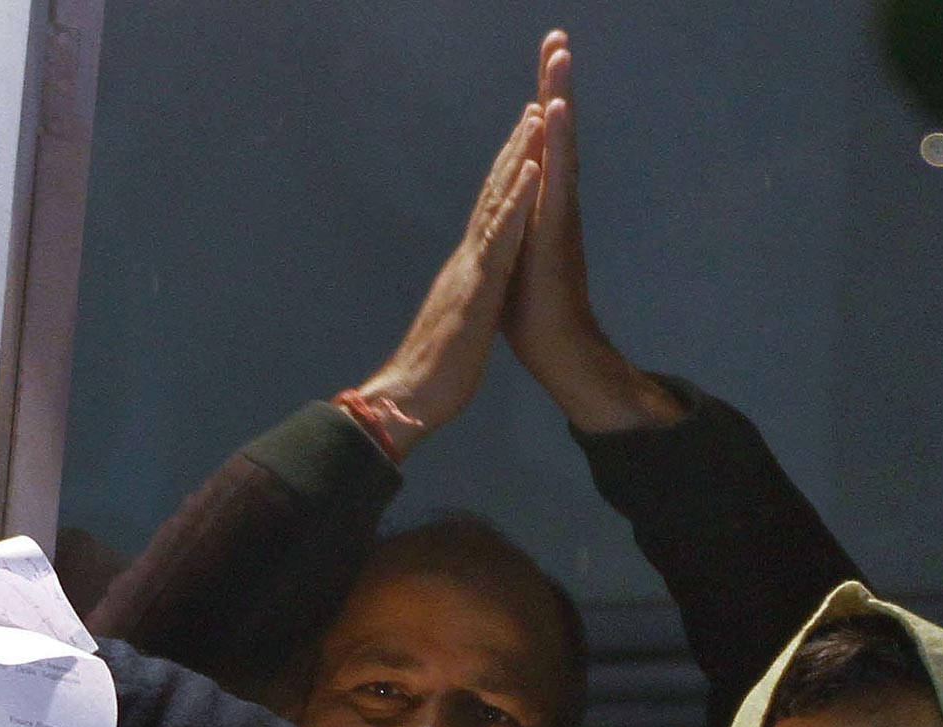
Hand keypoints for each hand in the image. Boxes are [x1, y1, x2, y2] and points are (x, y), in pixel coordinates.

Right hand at [350, 106, 543, 456]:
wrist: (408, 400)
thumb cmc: (432, 376)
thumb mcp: (458, 329)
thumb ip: (463, 304)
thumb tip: (469, 297)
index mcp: (465, 273)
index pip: (486, 217)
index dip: (503, 180)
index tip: (520, 145)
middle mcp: (465, 262)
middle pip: (491, 197)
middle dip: (512, 153)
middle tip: (530, 110)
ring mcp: (471, 271)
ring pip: (496, 205)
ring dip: (516, 161)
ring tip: (534, 120)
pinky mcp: (478, 288)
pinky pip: (502, 238)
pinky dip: (517, 203)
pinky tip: (532, 172)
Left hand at [502, 32, 681, 432]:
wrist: (555, 350)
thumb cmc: (534, 313)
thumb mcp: (516, 258)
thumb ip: (516, 230)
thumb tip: (509, 219)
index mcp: (540, 205)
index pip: (536, 145)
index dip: (538, 105)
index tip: (544, 64)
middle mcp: (554, 200)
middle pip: (553, 132)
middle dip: (554, 84)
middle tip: (558, 38)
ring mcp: (558, 211)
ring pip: (558, 144)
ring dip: (558, 98)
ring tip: (560, 55)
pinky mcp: (557, 227)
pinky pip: (555, 176)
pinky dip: (554, 142)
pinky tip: (554, 109)